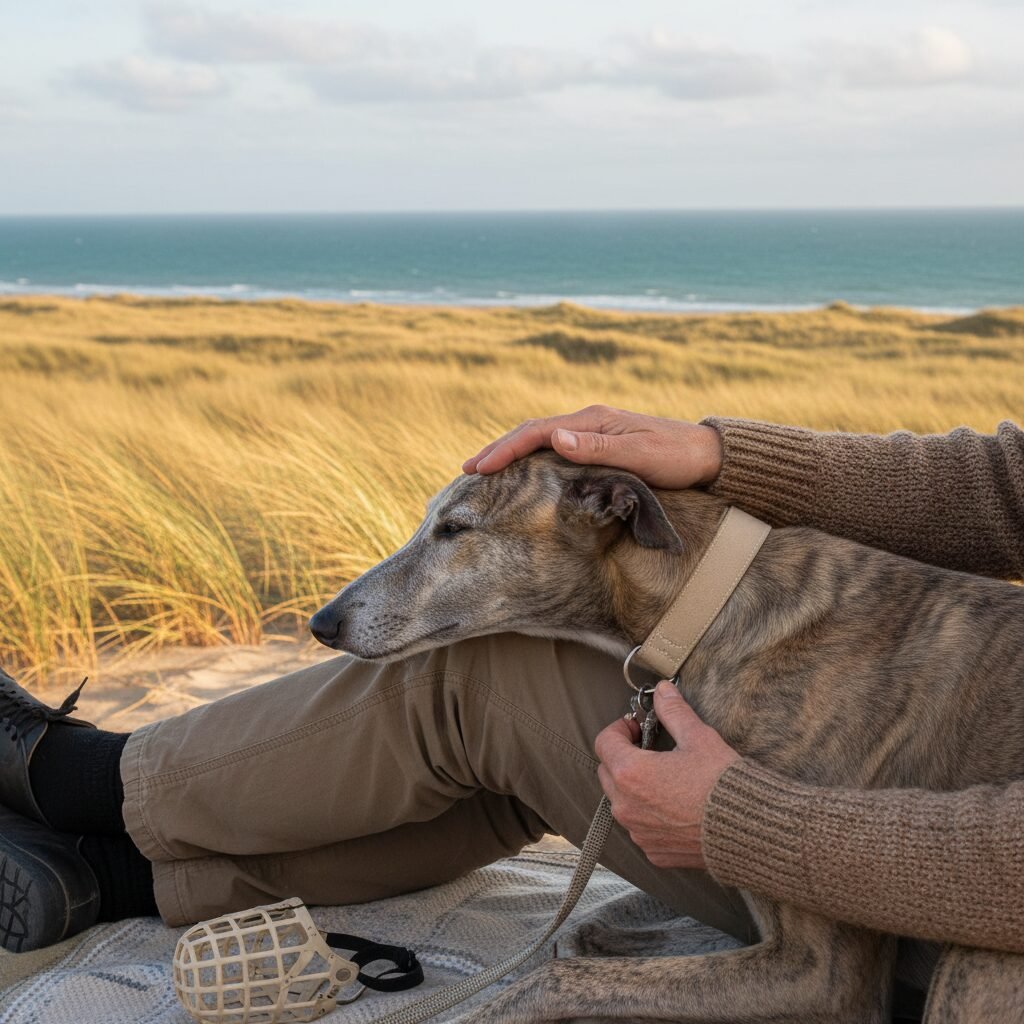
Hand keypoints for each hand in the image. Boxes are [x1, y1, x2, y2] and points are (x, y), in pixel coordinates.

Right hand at [461, 405, 722, 489]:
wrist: (706, 454)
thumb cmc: (676, 458)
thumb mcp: (639, 456)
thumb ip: (597, 448)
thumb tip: (554, 439)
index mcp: (592, 421)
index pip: (537, 432)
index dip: (506, 449)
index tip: (479, 467)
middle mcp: (588, 422)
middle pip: (532, 432)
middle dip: (499, 449)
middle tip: (468, 468)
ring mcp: (592, 432)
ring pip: (541, 440)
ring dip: (512, 453)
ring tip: (484, 469)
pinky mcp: (598, 444)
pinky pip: (554, 449)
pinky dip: (531, 458)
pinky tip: (523, 471)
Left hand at [595, 681, 740, 869]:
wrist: (750, 830)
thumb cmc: (722, 782)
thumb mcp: (698, 737)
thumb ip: (673, 711)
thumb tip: (662, 690)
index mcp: (631, 773)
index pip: (604, 742)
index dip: (619, 729)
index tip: (638, 727)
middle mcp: (626, 806)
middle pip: (607, 772)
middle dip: (623, 756)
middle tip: (650, 748)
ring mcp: (638, 832)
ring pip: (621, 801)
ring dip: (633, 786)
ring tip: (664, 777)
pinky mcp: (653, 852)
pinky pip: (639, 827)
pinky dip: (648, 814)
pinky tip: (674, 805)